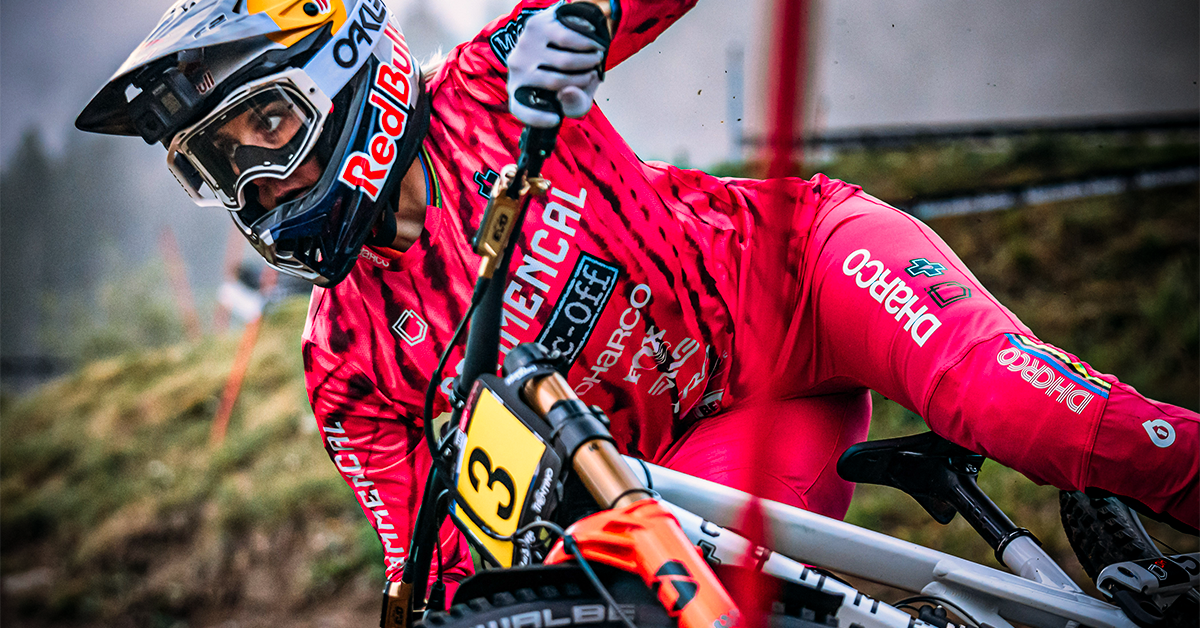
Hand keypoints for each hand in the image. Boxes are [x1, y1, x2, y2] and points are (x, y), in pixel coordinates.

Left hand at [507, 2, 609, 127]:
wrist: (563, 38)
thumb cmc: (567, 75)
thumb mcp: (575, 98)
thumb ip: (575, 104)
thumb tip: (567, 93)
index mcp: (518, 92)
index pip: (520, 109)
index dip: (538, 119)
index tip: (555, 119)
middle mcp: (517, 67)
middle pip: (556, 82)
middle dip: (584, 79)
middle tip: (594, 74)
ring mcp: (524, 45)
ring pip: (564, 59)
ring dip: (589, 60)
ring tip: (596, 57)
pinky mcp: (536, 24)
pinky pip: (567, 37)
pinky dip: (586, 42)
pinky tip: (592, 43)